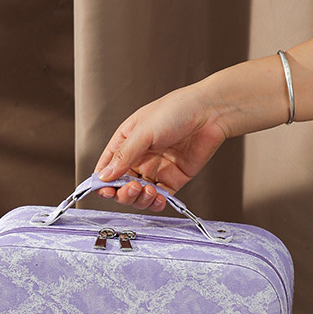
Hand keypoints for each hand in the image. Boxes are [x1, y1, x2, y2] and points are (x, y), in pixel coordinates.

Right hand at [93, 84, 227, 210]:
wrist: (210, 112)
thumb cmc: (176, 110)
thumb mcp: (143, 131)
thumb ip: (124, 155)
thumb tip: (104, 176)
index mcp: (126, 142)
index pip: (107, 167)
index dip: (102, 181)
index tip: (105, 190)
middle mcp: (139, 158)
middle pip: (121, 185)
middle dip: (122, 192)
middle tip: (132, 188)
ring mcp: (155, 170)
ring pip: (139, 195)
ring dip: (139, 199)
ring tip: (148, 191)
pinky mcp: (173, 179)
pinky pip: (159, 197)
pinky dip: (156, 203)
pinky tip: (157, 198)